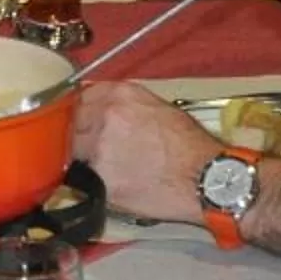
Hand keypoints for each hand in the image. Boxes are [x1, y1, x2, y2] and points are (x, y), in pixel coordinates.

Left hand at [71, 81, 222, 223]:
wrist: (205, 177)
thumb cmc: (191, 147)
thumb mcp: (160, 109)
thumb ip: (127, 108)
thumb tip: (109, 114)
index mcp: (121, 94)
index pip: (83, 98)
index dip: (84, 114)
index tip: (86, 123)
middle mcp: (106, 115)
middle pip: (75, 124)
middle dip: (83, 137)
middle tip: (98, 150)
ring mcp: (100, 146)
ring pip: (76, 153)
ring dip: (87, 161)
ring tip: (114, 169)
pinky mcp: (100, 177)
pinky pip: (86, 179)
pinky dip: (96, 183)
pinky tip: (117, 184)